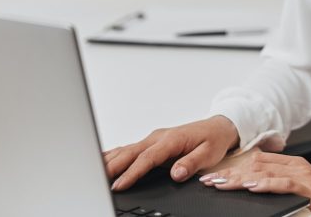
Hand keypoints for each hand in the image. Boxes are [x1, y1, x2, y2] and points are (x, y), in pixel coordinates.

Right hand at [102, 115, 239, 190]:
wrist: (219, 126)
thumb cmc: (213, 139)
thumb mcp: (209, 153)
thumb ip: (191, 163)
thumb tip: (176, 173)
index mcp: (171, 140)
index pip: (147, 158)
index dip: (132, 172)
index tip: (120, 184)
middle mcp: (159, 137)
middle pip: (130, 152)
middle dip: (112, 166)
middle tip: (97, 181)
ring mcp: (153, 138)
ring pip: (126, 149)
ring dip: (109, 160)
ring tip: (92, 171)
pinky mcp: (152, 141)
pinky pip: (130, 148)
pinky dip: (114, 154)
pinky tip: (102, 160)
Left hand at [201, 150, 310, 216]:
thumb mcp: (301, 189)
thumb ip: (281, 183)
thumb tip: (253, 184)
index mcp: (294, 165)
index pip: (258, 161)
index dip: (235, 167)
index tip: (215, 175)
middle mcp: (298, 167)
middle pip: (257, 165)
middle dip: (231, 173)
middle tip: (210, 181)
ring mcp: (304, 176)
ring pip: (265, 172)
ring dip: (240, 179)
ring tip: (221, 184)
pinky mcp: (309, 188)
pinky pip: (283, 184)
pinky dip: (266, 184)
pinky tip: (251, 186)